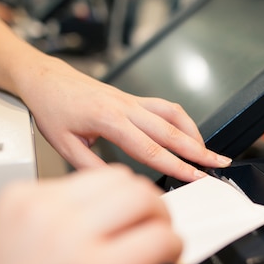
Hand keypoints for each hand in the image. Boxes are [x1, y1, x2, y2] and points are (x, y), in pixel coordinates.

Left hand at [0, 17, 230, 181]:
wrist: (45, 79)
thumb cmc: (52, 109)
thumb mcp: (63, 145)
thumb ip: (91, 168)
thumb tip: (118, 183)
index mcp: (109, 121)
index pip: (151, 149)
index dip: (176, 166)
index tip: (194, 177)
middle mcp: (125, 108)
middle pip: (170, 131)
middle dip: (198, 150)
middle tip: (218, 164)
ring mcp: (131, 100)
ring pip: (173, 114)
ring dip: (194, 133)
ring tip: (209, 151)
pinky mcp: (132, 98)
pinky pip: (165, 107)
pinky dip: (182, 121)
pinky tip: (187, 133)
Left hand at [0, 166, 180, 263]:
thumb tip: (147, 251)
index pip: (161, 236)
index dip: (175, 243)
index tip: (171, 247)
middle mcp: (65, 230)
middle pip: (142, 193)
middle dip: (159, 212)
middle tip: (155, 226)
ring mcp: (37, 207)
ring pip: (111, 175)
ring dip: (128, 195)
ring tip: (124, 215)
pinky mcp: (17, 196)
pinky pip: (71, 182)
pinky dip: (88, 196)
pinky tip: (83, 216)